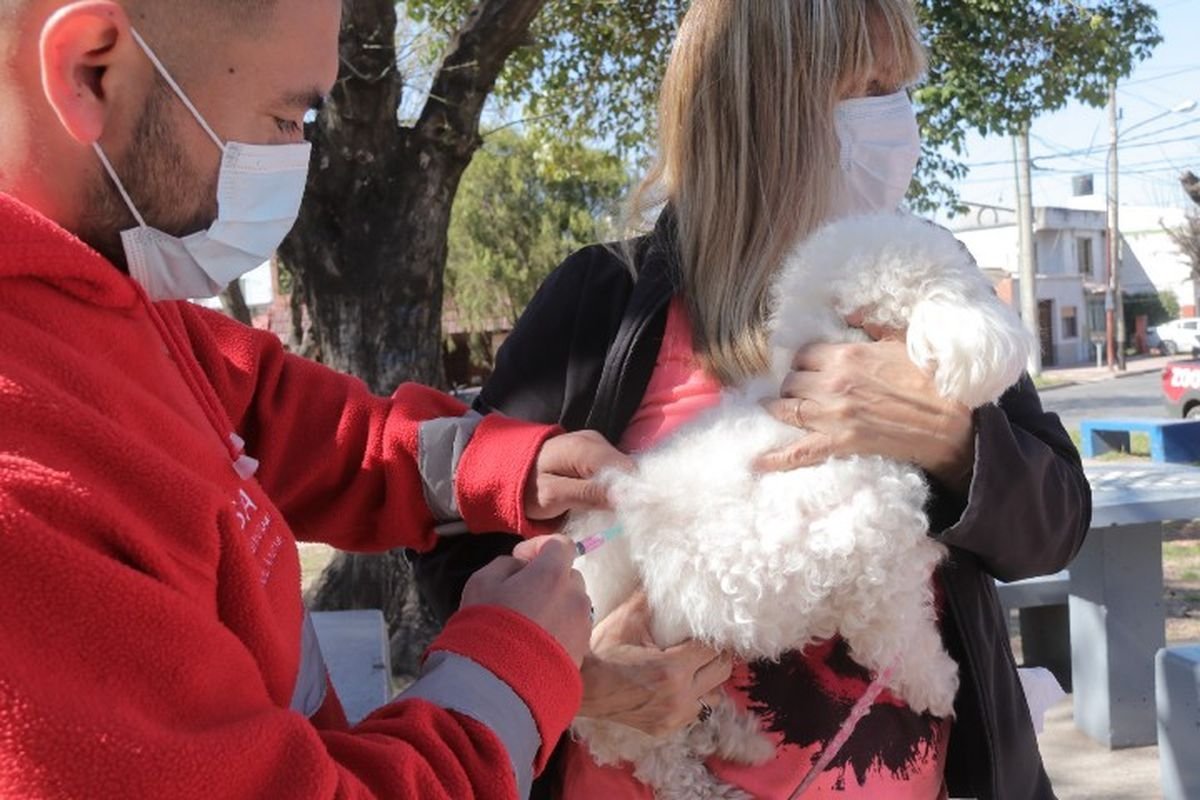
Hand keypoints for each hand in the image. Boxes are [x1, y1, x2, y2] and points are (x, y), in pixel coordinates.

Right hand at [460, 535, 591, 666]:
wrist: (501, 684)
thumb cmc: (487, 626)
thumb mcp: (481, 582)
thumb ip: (505, 564)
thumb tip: (521, 567)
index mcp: (552, 574)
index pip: (561, 544)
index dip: (539, 546)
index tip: (520, 559)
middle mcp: (575, 596)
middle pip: (568, 575)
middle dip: (548, 577)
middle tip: (521, 593)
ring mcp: (582, 625)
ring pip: (572, 603)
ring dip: (555, 604)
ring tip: (529, 623)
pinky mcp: (583, 651)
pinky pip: (573, 628)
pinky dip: (559, 628)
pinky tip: (536, 642)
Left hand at [524, 430, 634, 520]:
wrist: (506, 470)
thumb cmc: (525, 487)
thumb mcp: (553, 495)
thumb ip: (588, 494)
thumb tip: (627, 497)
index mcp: (586, 449)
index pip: (627, 471)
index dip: (636, 495)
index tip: (634, 520)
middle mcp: (596, 441)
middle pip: (628, 470)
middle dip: (629, 495)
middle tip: (622, 522)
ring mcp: (596, 445)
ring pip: (622, 472)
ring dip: (621, 493)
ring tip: (612, 514)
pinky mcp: (594, 453)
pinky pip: (613, 472)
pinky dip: (612, 488)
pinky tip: (604, 503)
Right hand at [579, 592, 732, 736]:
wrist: (579, 686)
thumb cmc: (602, 651)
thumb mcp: (626, 619)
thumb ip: (650, 598)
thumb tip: (665, 575)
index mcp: (673, 668)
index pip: (713, 649)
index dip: (712, 635)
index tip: (708, 626)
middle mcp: (679, 696)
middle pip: (721, 672)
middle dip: (717, 654)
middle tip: (706, 642)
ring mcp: (673, 716)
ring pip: (713, 696)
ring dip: (708, 679)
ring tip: (695, 665)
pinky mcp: (665, 728)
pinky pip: (694, 712)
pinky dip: (692, 697)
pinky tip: (679, 684)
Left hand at [757, 319, 974, 492]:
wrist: (948, 420)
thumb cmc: (928, 378)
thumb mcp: (899, 340)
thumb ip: (870, 326)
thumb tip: (851, 311)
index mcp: (846, 355)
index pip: (804, 354)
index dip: (804, 360)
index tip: (808, 365)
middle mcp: (833, 383)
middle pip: (791, 381)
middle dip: (793, 383)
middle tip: (800, 388)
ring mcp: (833, 415)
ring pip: (788, 409)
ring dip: (781, 408)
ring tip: (775, 408)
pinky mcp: (840, 442)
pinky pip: (800, 451)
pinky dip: (777, 458)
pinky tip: (757, 461)